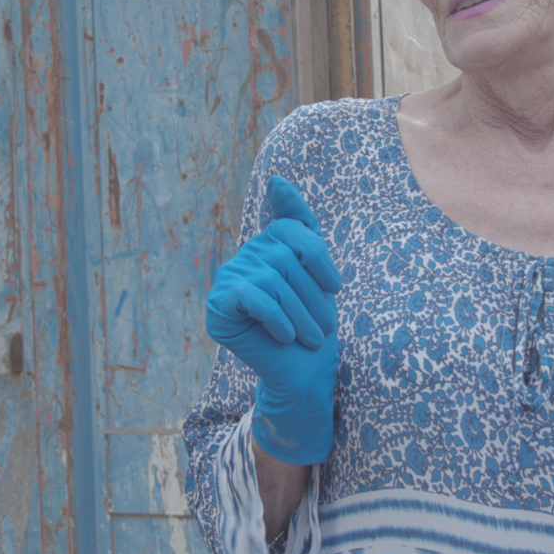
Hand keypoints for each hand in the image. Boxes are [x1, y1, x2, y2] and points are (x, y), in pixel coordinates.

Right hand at [206, 176, 342, 464]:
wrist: (300, 375)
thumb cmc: (312, 326)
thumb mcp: (317, 273)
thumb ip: (299, 225)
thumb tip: (275, 178)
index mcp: (268, 245)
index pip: (292, 226)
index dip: (318, 255)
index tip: (334, 287)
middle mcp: (246, 256)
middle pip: (287, 254)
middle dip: (314, 294)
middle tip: (324, 327)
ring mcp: (228, 279)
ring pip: (274, 279)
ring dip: (301, 314)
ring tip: (309, 338)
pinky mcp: (218, 305)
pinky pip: (255, 298)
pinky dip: (277, 319)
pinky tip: (285, 337)